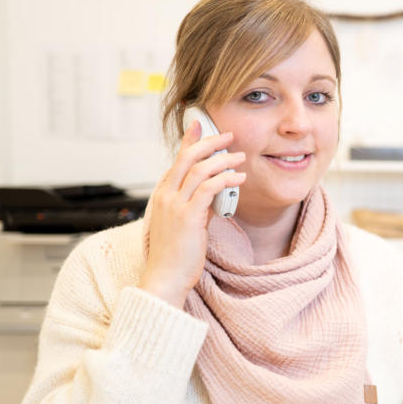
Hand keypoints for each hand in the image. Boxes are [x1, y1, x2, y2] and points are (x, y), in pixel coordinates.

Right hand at [138, 120, 246, 308]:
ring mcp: (175, 205)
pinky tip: (239, 178)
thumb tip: (214, 193)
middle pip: (186, 157)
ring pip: (199, 169)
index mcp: (162, 195)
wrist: (165, 278)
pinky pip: (208, 188)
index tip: (200, 126)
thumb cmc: (175, 255)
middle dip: (209, 142)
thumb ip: (195, 205)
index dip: (189, 141)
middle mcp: (165, 196)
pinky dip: (226, 179)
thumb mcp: (184, 223)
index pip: (176, 160)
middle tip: (228, 135)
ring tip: (240, 157)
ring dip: (223, 159)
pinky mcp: (188, 217)